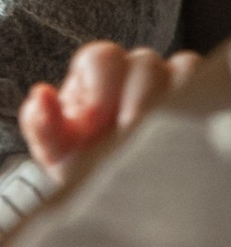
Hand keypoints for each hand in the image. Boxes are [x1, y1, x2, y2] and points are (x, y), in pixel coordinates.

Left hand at [19, 37, 205, 171]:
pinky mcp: (194, 98)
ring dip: (168, 105)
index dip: (100, 89)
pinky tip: (177, 139)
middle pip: (145, 63)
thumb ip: (40, 122)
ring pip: (182, 71)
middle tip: (128, 135)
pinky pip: (205, 88)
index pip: (103, 57)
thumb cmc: (81, 161)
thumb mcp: (55, 148)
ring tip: (153, 141)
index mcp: (97, 70)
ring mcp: (170, 81)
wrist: (112, 189)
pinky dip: (194, 108)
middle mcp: (135, 69)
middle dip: (136, 101)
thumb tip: (41, 94)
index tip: (95, 125)